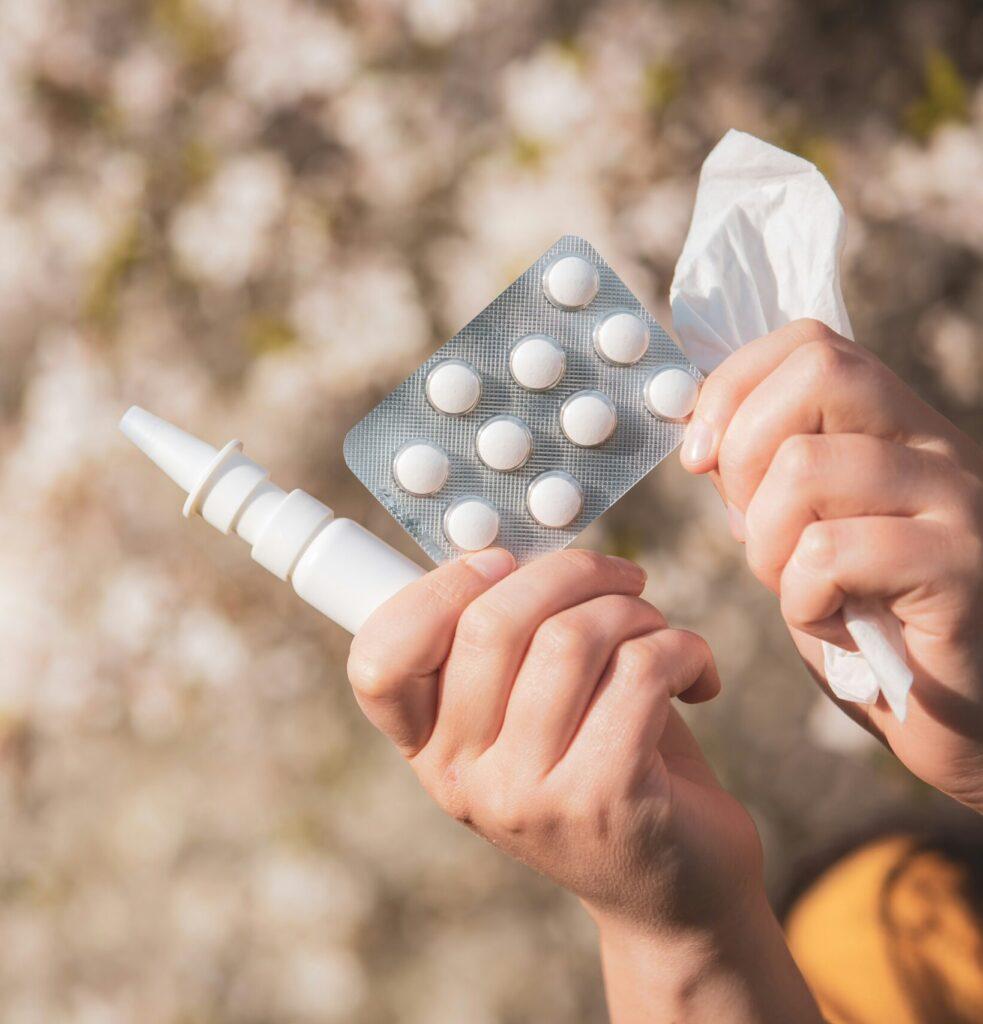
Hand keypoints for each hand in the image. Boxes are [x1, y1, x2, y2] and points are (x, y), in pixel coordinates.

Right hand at [348, 548, 821, 1021]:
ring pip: (572, 638)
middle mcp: (462, 777)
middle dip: (572, 572)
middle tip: (622, 579)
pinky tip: (696, 674)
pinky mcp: (603, 800)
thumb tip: (511, 545)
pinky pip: (641, 670)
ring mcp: (526, 797)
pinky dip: (683, 648)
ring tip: (659, 630)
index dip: (437, 588)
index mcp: (431, 746)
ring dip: (634, 610)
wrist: (676, 893)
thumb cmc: (607, 765)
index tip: (503, 565)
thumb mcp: (535, 709)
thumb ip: (509, 640)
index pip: (379, 660)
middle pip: (491, 623)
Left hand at [682, 318, 982, 810]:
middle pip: (818, 373)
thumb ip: (763, 477)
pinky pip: (830, 553)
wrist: (960, 716)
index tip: (699, 456)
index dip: (732, 387)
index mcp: (895, 427)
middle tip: (751, 528)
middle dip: (743, 453)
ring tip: (798, 588)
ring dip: (765, 542)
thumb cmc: (869, 621)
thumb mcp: (802, 533)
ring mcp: (958, 503)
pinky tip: (833, 624)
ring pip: (805, 466)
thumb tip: (702, 431)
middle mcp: (936, 446)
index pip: (811, 343)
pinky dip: (802, 599)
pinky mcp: (961, 572)